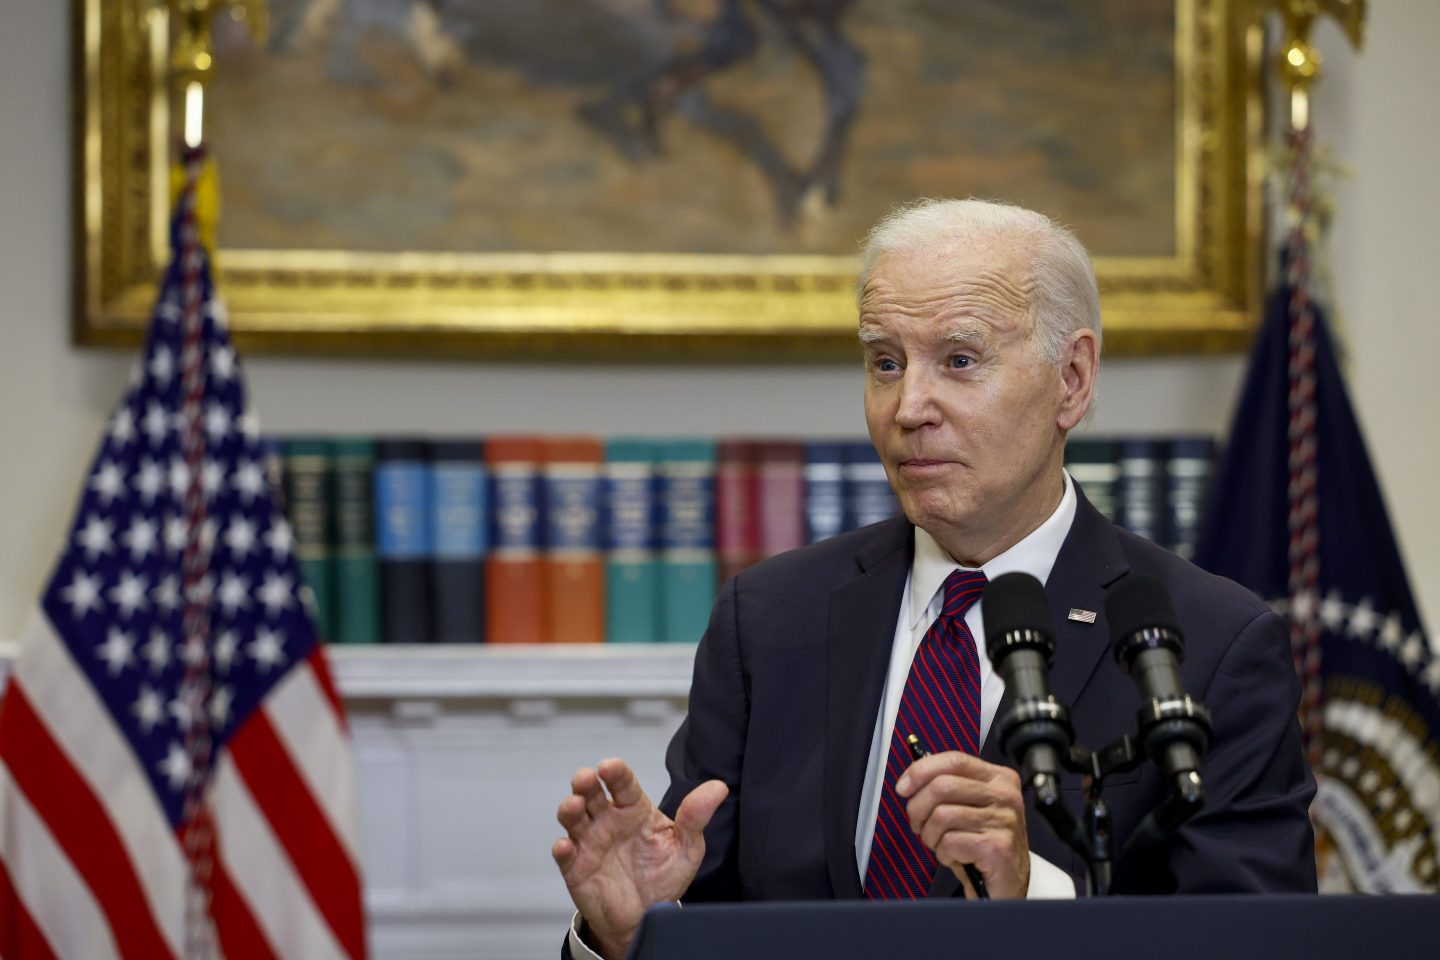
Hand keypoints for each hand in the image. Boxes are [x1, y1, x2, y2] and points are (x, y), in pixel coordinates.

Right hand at [552, 758, 727, 958]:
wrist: (647, 916)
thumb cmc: (664, 876)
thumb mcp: (687, 848)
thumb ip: (697, 817)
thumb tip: (719, 787)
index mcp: (633, 809)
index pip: (623, 783)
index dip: (615, 772)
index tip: (609, 766)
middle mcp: (607, 820)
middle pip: (591, 793)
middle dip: (585, 782)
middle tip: (586, 778)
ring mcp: (589, 842)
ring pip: (572, 818)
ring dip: (570, 809)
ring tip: (575, 806)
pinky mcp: (576, 868)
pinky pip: (564, 855)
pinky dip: (562, 849)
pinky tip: (565, 845)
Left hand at [896, 751, 1029, 897]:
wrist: (1008, 883)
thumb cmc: (982, 844)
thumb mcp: (968, 808)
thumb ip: (947, 788)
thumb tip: (910, 781)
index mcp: (999, 778)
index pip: (955, 760)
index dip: (922, 770)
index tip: (903, 787)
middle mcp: (1005, 795)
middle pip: (943, 786)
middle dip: (919, 808)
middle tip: (919, 825)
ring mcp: (1004, 820)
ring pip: (942, 815)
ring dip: (931, 835)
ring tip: (941, 844)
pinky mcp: (998, 847)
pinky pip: (950, 842)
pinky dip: (943, 853)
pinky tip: (956, 857)